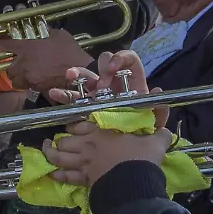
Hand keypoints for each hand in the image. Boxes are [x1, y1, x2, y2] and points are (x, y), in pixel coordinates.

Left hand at [0, 23, 93, 92]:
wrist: (79, 72)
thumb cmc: (69, 51)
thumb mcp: (57, 34)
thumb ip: (43, 31)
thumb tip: (38, 26)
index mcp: (25, 46)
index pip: (3, 45)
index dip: (1, 44)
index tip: (3, 44)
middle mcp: (23, 63)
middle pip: (7, 67)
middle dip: (11, 65)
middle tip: (17, 62)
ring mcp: (29, 77)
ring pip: (15, 79)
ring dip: (18, 76)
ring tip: (25, 72)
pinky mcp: (36, 87)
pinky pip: (27, 86)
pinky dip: (29, 82)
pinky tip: (36, 78)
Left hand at [43, 114, 171, 187]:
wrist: (135, 182)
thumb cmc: (142, 158)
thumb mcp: (154, 141)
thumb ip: (159, 133)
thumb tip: (166, 130)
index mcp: (102, 131)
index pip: (80, 123)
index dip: (73, 125)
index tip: (72, 126)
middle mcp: (88, 145)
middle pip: (65, 140)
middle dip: (60, 139)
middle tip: (58, 139)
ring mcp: (84, 163)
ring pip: (59, 156)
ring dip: (50, 153)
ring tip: (46, 150)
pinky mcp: (84, 179)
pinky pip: (66, 176)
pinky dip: (57, 175)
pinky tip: (52, 174)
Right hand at [48, 50, 166, 125]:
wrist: (125, 154)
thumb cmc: (141, 136)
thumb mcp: (153, 126)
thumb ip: (158, 112)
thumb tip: (157, 91)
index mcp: (132, 85)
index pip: (129, 61)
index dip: (121, 58)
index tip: (113, 68)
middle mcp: (114, 85)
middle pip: (105, 63)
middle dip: (100, 69)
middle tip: (99, 86)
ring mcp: (98, 93)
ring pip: (87, 76)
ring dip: (78, 73)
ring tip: (70, 75)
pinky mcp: (85, 106)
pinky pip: (73, 96)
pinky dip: (63, 93)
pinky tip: (54, 93)